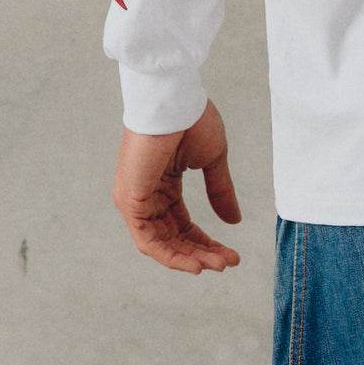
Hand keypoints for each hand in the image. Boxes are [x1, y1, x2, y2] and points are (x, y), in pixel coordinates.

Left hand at [113, 102, 242, 273]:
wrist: (174, 100)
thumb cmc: (191, 119)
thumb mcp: (211, 161)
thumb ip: (219, 192)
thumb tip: (234, 221)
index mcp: (162, 184)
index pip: (183, 224)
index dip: (207, 242)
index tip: (231, 254)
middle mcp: (145, 196)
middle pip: (173, 237)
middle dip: (202, 253)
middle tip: (229, 263)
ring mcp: (134, 199)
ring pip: (160, 244)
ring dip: (190, 258)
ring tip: (218, 265)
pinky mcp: (129, 201)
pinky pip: (147, 241)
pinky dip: (171, 255)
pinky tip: (196, 264)